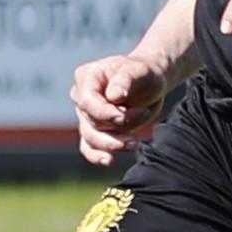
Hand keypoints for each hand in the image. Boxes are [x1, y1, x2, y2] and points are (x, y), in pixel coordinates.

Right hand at [70, 50, 174, 167]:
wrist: (150, 84)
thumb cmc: (143, 73)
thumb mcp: (138, 70)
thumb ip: (125, 80)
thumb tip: (114, 96)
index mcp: (87, 77)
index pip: (87, 101)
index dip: (104, 112)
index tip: (124, 116)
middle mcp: (81, 97)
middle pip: (90, 121)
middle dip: (117, 126)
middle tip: (142, 116)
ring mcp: (86, 116)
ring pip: (91, 138)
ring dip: (113, 144)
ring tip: (134, 142)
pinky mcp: (94, 131)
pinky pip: (89, 148)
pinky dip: (98, 156)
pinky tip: (109, 161)